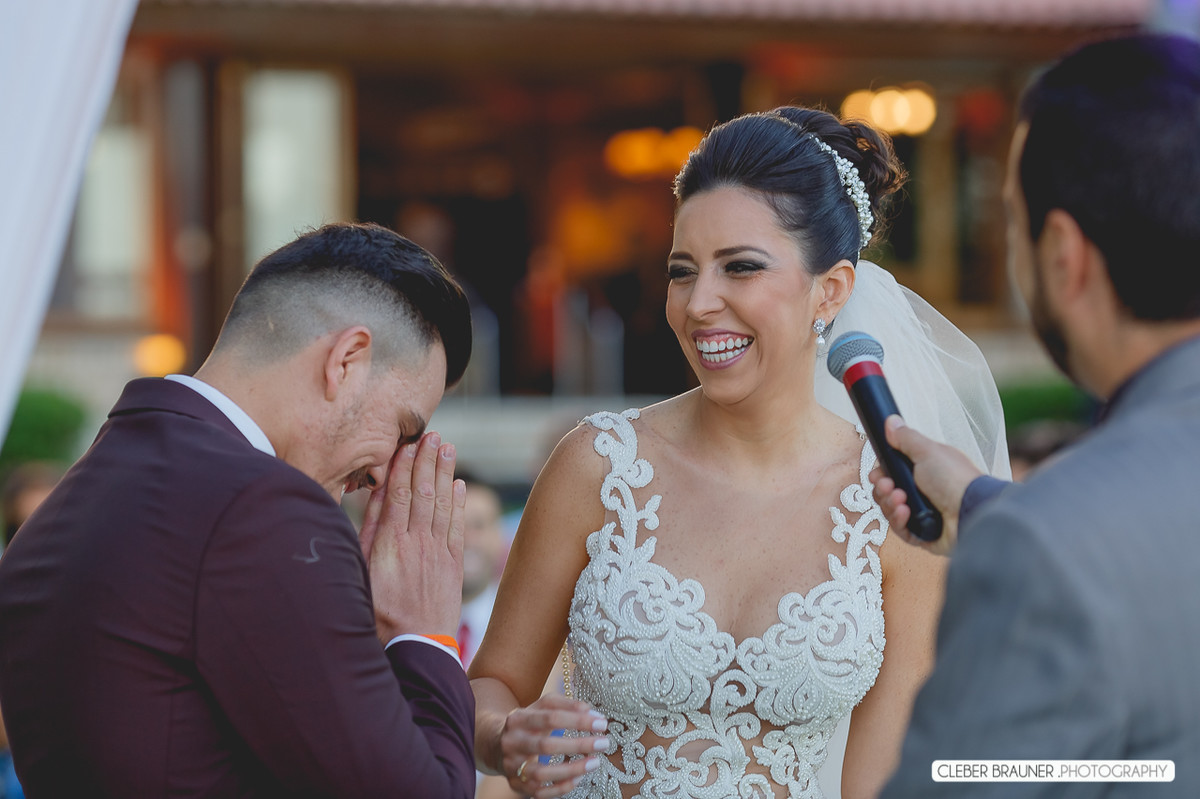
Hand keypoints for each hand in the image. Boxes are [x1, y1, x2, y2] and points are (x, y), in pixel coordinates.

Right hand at [360, 432, 465, 643]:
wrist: (414, 647)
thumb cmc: (377, 614)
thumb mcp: (361, 571)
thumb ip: (369, 531)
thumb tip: (377, 496)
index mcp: (390, 543)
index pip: (399, 493)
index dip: (406, 465)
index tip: (410, 443)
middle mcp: (417, 542)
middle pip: (424, 492)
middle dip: (428, 460)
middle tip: (434, 435)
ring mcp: (439, 553)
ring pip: (443, 505)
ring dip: (446, 474)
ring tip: (448, 449)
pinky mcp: (454, 566)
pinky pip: (458, 527)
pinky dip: (459, 504)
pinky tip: (459, 486)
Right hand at [498, 695, 608, 797]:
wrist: (495, 743)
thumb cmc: (528, 723)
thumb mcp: (541, 707)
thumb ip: (566, 705)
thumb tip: (592, 713)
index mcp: (518, 719)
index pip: (550, 717)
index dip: (577, 720)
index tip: (601, 723)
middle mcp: (512, 742)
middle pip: (545, 746)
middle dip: (578, 745)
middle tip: (603, 743)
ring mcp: (512, 766)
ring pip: (541, 773)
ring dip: (571, 770)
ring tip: (595, 762)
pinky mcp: (515, 784)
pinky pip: (540, 792)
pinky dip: (561, 787)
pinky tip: (579, 778)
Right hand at [870, 415, 980, 556]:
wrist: (972, 510)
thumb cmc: (956, 479)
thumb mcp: (928, 451)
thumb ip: (906, 438)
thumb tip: (891, 421)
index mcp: (925, 471)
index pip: (893, 472)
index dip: (881, 473)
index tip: (879, 472)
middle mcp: (923, 492)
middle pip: (888, 492)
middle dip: (883, 488)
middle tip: (889, 485)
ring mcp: (923, 514)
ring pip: (891, 511)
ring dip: (890, 503)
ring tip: (901, 499)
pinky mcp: (923, 535)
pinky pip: (901, 530)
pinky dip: (898, 521)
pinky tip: (905, 512)